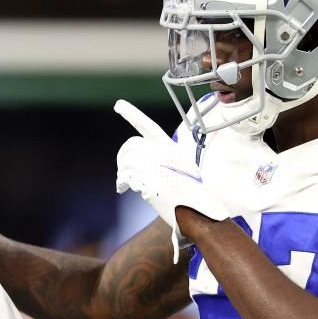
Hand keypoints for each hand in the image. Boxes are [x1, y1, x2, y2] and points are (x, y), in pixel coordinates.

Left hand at [114, 99, 226, 262]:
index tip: (117, 104)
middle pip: (131, 145)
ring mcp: (157, 167)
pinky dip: (122, 181)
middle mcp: (164, 154)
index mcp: (172, 150)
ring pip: (126, 159)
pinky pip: (125, 175)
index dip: (132, 114)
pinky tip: (124, 188)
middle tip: (123, 172)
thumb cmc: (191, 197)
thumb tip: (138, 163)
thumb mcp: (182, 172)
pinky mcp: (150, 180)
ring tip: (126, 183)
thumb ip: (163, 163)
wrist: (199, 214)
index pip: (149, 127)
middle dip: (123, 158)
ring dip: (122, 171)